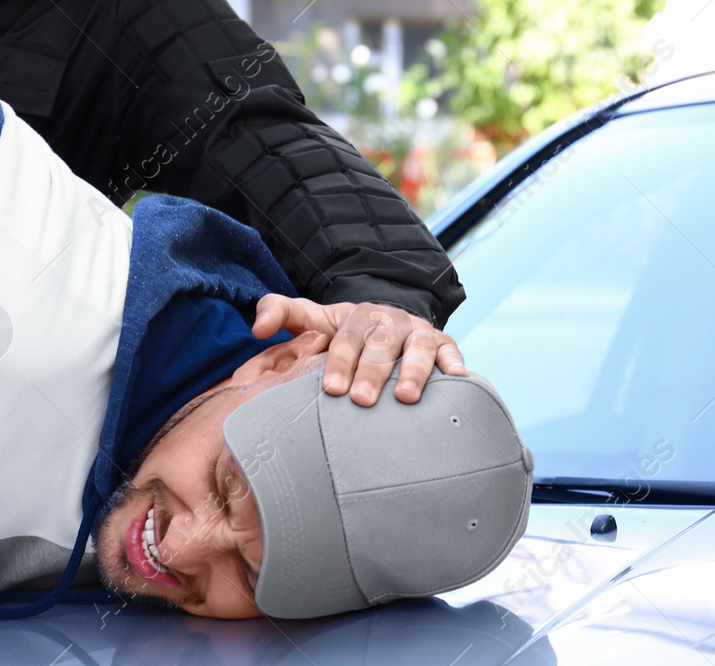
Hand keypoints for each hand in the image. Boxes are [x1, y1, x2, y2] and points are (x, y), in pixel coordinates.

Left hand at [250, 294, 466, 406]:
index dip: (339, 361)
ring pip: (418, 348)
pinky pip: (451, 350)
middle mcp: (390, 322)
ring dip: (413, 372)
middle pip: (381, 345)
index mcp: (358, 317)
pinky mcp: (443, 343)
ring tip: (405, 398)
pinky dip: (455, 363)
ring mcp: (418, 333)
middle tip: (361, 400)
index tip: (330, 388)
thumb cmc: (345, 332)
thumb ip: (282, 314)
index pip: (346, 338)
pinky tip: (458, 379)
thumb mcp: (314, 319)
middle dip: (371, 372)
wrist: (387, 320)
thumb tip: (256, 327)